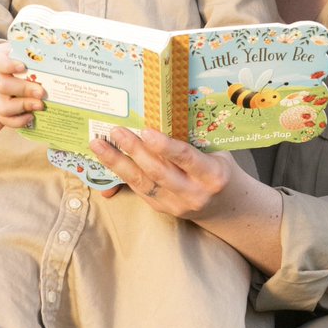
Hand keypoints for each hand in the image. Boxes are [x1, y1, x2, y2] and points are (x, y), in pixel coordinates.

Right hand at [0, 42, 46, 127]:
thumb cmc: (18, 61)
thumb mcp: (22, 53)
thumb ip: (35, 55)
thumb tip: (61, 57)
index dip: (9, 65)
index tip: (22, 67)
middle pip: (2, 85)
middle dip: (23, 90)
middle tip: (41, 92)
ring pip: (2, 106)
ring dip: (22, 107)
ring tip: (40, 105)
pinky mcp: (0, 110)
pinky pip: (5, 120)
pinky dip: (18, 121)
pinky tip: (31, 116)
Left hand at [89, 127, 235, 219]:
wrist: (228, 207)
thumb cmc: (221, 171)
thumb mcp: (217, 154)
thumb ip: (193, 142)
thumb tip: (160, 117)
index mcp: (212, 176)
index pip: (186, 158)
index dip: (164, 146)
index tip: (146, 131)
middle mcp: (194, 193)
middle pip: (158, 171)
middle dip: (134, 150)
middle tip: (116, 131)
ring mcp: (177, 205)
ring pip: (143, 183)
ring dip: (118, 163)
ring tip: (99, 145)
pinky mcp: (164, 210)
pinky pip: (140, 190)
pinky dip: (122, 173)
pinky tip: (108, 159)